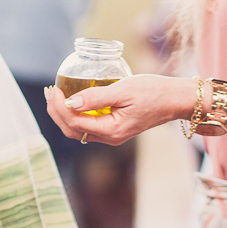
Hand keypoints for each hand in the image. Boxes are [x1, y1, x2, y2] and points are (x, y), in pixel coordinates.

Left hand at [46, 74, 196, 145]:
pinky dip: (76, 113)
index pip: (74, 123)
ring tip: (56, 95)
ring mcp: (111, 134)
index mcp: (111, 131)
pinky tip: (72, 99)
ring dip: (63, 113)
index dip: (59, 107)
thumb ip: (96, 97)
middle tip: (49, 91)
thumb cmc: (154, 92)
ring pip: (78, 129)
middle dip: (56, 112)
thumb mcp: (124, 90)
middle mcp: (109, 137)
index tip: (53, 89)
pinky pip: (88, 124)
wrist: (176, 99)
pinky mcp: (114, 127)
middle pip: (72, 130)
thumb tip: (70, 102)